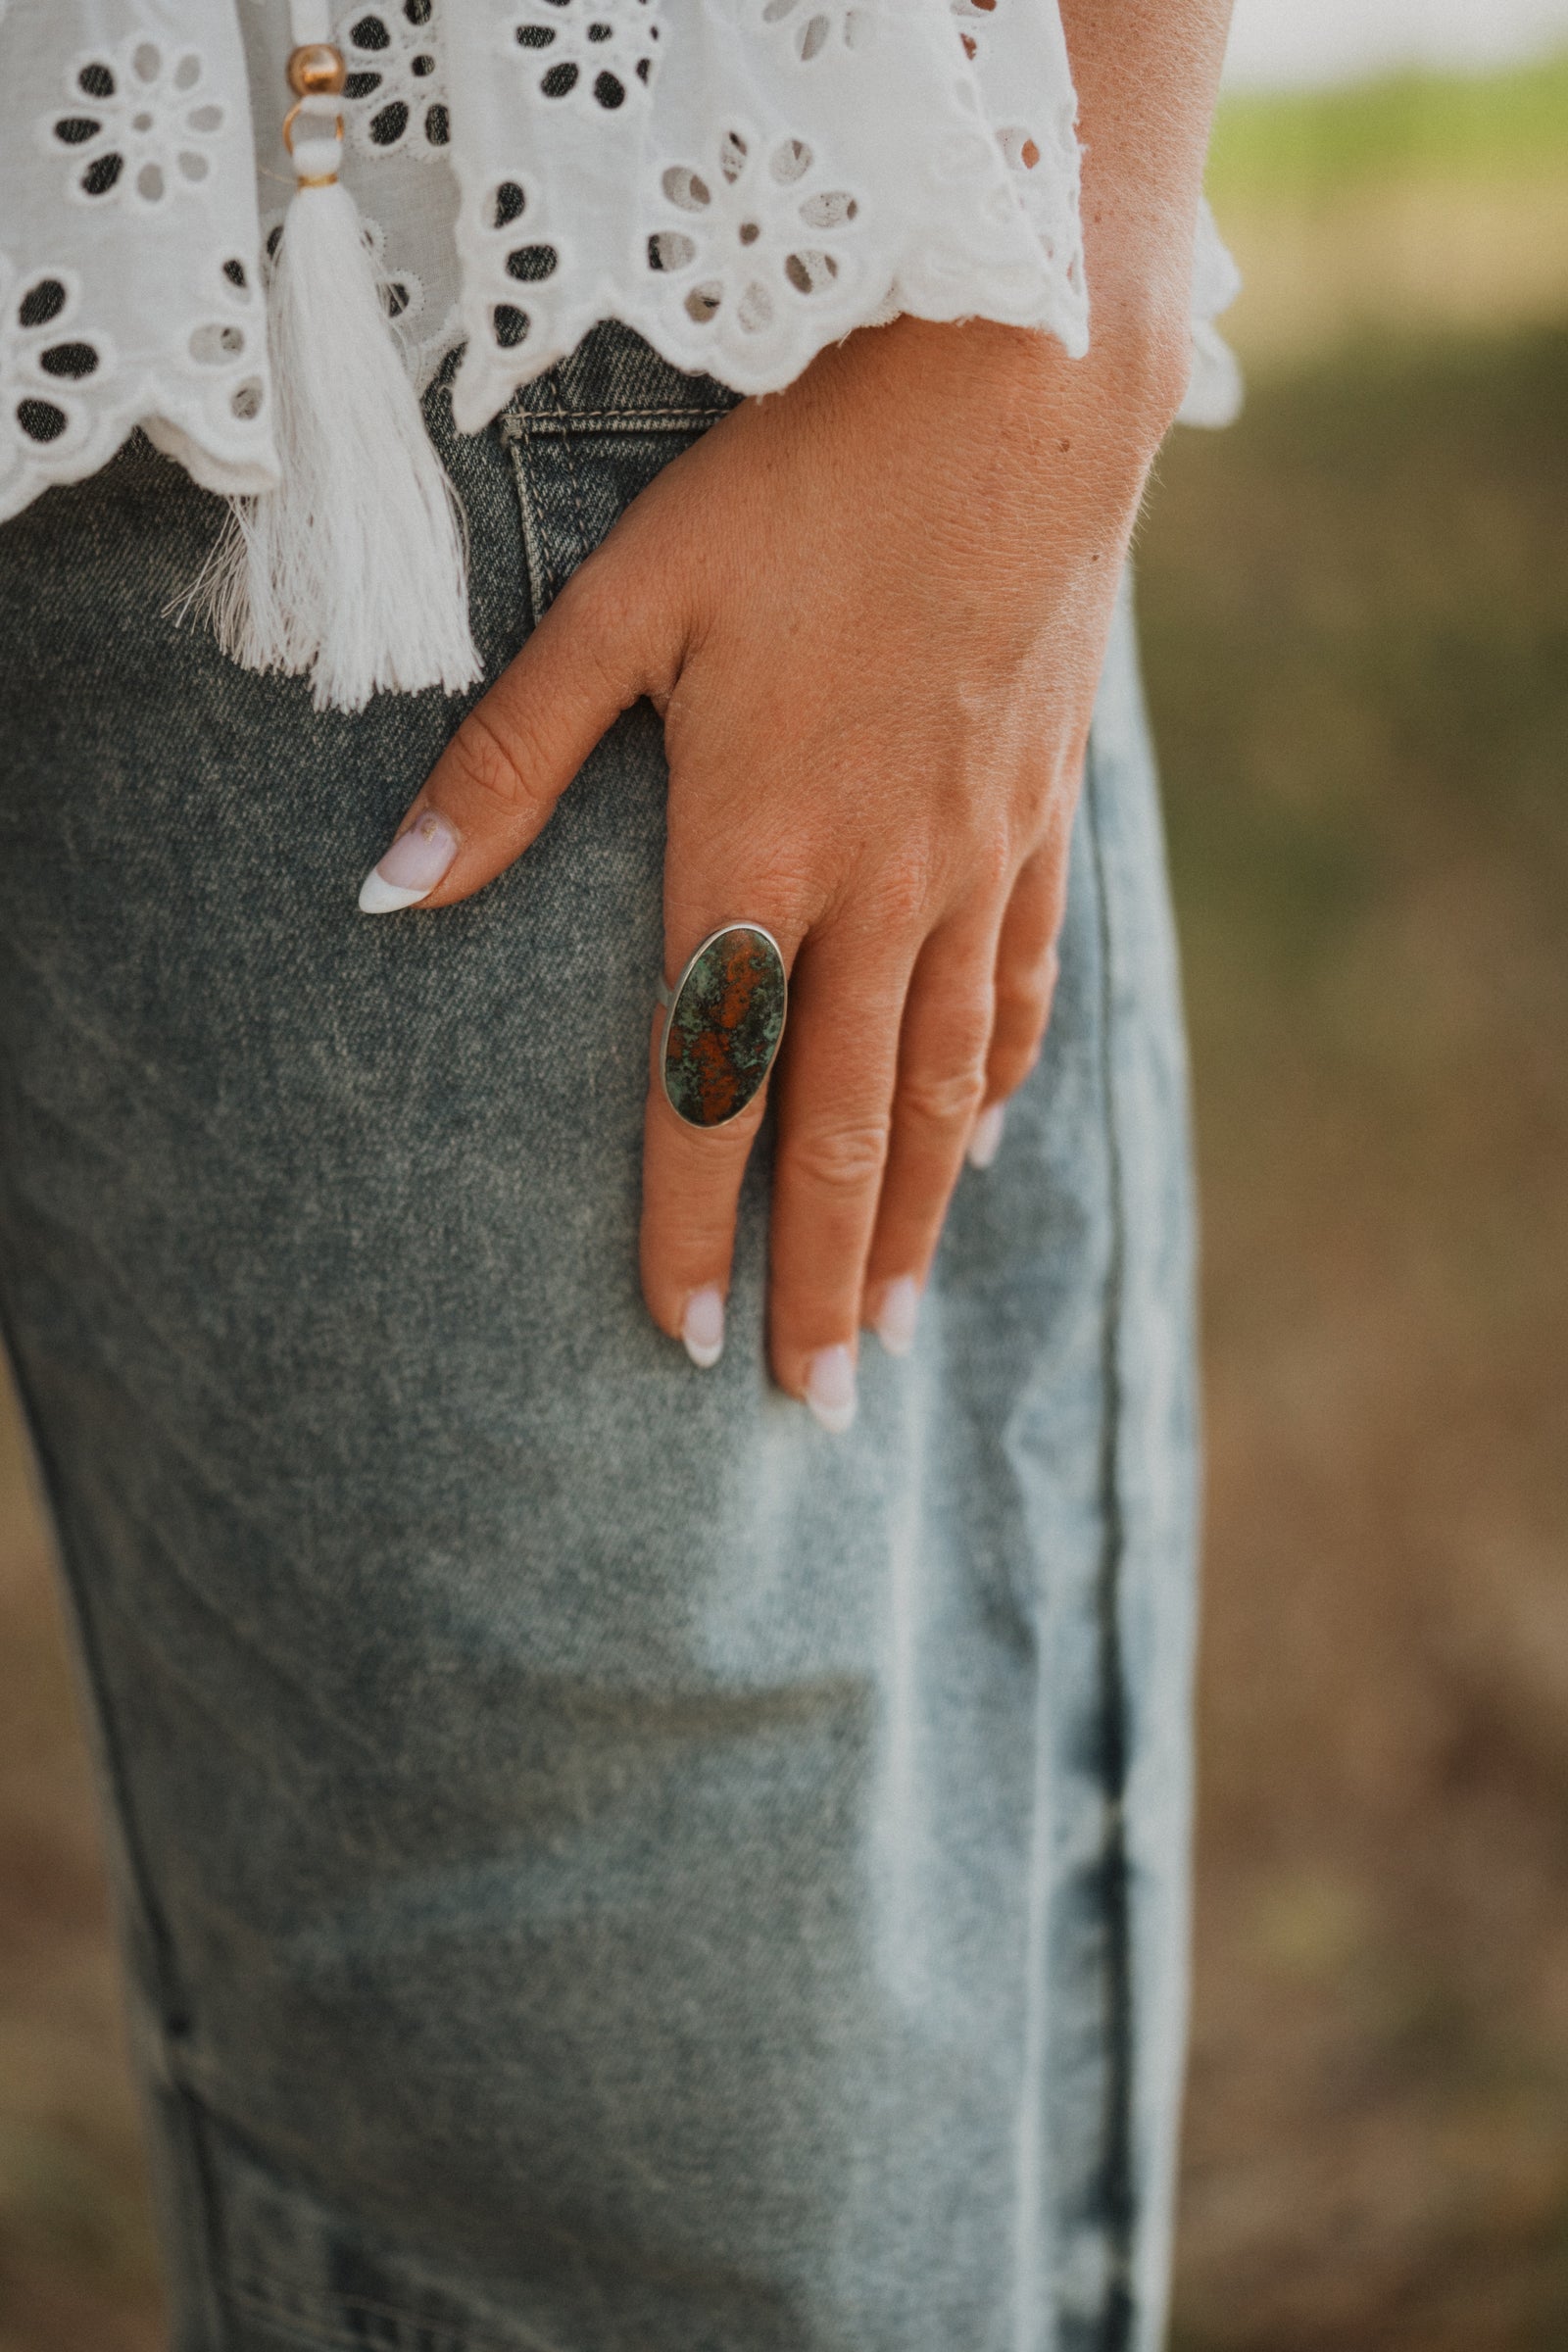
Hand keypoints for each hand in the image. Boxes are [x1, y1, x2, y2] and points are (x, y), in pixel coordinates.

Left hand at [359, 312, 1186, 1426]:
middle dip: (822, 1281)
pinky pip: (1019, 987)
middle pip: (843, 1130)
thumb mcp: (627, 602)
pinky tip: (986, 1145)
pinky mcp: (1039, 820)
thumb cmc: (804, 485)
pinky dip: (995, 1082)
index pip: (707, 1087)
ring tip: (897, 1326)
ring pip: (943, 1087)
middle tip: (815, 1409)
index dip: (687, 1227)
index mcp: (756, 850)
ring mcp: (974, 864)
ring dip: (918, 1221)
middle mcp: (875, 890)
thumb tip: (389, 886)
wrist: (1016, 387)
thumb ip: (511, 761)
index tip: (677, 1344)